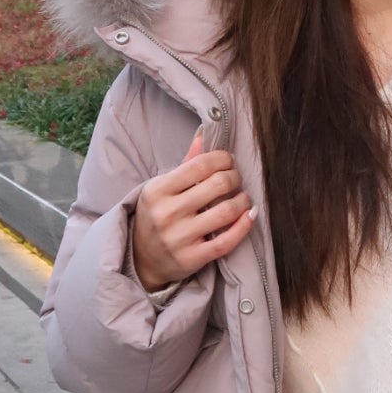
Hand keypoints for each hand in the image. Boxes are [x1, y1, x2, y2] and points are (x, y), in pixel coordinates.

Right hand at [132, 132, 255, 290]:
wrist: (141, 258)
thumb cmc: (157, 214)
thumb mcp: (163, 187)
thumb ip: (186, 162)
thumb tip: (205, 133)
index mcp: (157, 190)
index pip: (201, 165)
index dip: (222, 159)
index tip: (228, 161)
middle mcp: (167, 213)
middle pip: (217, 185)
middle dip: (234, 177)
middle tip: (236, 178)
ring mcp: (179, 238)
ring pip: (226, 212)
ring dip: (242, 200)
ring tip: (243, 198)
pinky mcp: (191, 259)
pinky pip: (226, 241)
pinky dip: (244, 226)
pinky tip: (249, 215)